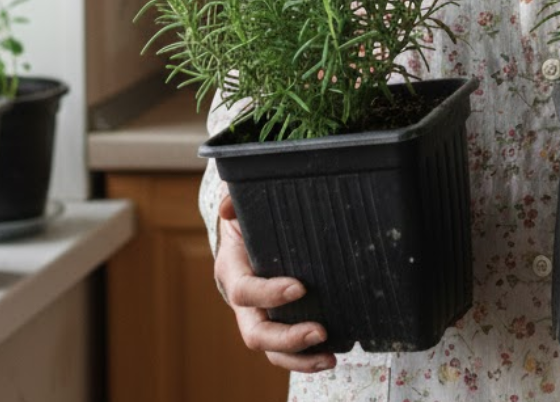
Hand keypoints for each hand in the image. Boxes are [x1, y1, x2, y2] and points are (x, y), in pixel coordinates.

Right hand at [215, 194, 336, 373]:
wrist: (246, 235)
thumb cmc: (247, 218)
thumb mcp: (241, 206)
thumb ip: (236, 200)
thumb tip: (229, 208)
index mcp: (232, 270)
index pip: (245, 291)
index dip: (269, 294)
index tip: (300, 287)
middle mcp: (243, 302)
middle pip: (256, 334)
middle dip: (287, 338)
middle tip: (320, 331)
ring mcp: (259, 316)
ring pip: (271, 351)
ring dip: (299, 358)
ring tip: (330, 357)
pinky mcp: (277, 323)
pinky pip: (286, 350)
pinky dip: (306, 358)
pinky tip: (330, 356)